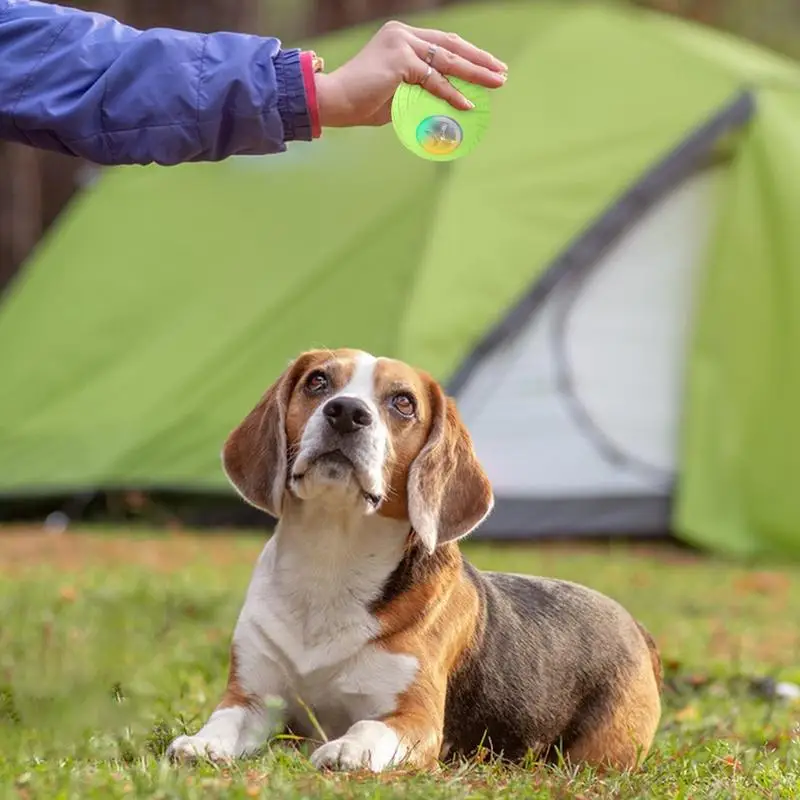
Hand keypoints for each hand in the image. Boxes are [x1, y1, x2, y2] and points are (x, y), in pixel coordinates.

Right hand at [314, 20, 506, 128]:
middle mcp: (403, 34)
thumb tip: (446, 103)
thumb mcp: (398, 94)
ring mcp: (402, 44)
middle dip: (480, 60)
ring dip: (475, 73)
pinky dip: (451, 93)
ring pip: (448, 60)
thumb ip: (420, 91)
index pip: (443, 43)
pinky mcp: (400, 60)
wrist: (333, 101)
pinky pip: (433, 80)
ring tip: (496, 83)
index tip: (489, 67)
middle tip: (502, 72)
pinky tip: (467, 103)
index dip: (469, 54)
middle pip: (451, 45)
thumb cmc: (360, 103)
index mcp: (401, 37)